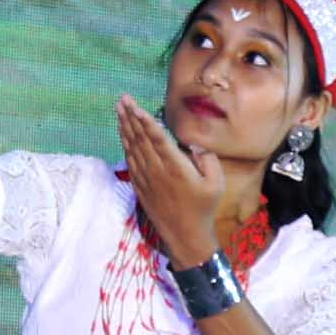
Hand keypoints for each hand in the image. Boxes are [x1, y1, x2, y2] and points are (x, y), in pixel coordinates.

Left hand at [115, 95, 223, 263]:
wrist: (186, 235)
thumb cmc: (204, 208)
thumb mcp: (216, 183)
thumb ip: (207, 159)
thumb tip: (194, 144)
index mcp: (176, 168)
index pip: (158, 139)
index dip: (146, 121)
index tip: (136, 106)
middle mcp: (157, 171)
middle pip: (141, 139)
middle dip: (130, 117)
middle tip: (123, 99)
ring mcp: (146, 179)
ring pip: (132, 148)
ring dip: (125, 127)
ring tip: (118, 110)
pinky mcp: (140, 186)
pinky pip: (130, 161)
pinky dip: (125, 145)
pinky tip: (123, 134)